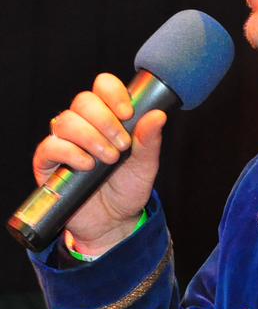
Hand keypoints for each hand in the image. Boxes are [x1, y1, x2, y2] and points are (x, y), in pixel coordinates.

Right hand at [33, 73, 166, 255]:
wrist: (113, 222)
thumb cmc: (128, 188)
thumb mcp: (146, 165)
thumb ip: (150, 140)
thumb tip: (158, 115)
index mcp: (107, 117)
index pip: (102, 86)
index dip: (113, 93)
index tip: (128, 114)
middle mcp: (83, 125)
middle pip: (83, 101)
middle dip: (106, 120)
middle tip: (122, 145)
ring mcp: (63, 142)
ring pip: (66, 121)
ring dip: (91, 138)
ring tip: (109, 159)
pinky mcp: (47, 162)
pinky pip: (50, 146)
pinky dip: (71, 153)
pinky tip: (88, 166)